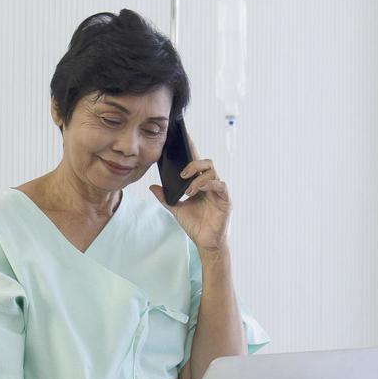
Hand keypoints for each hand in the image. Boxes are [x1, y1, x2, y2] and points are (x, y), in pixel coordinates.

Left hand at [148, 130, 229, 252]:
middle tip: (181, 174)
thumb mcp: (176, 209)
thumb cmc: (195, 225)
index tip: (184, 137)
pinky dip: (206, 185)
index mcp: (200, 183)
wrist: (205, 242)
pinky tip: (195, 191)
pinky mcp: (225, 199)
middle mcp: (211, 184)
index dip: (192, 148)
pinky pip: (219, 185)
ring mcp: (219, 190)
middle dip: (193, 164)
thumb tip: (152, 186)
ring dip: (197, 177)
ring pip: (212, 171)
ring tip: (187, 189)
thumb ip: (165, 197)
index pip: (196, 162)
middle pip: (206, 162)